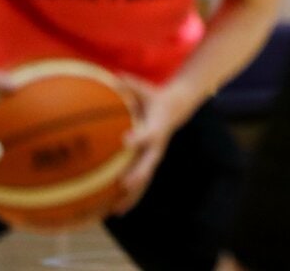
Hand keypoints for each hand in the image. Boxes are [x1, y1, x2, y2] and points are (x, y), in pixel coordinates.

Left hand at [112, 75, 195, 214]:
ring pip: (144, 179)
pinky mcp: (149, 163)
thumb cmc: (155, 97)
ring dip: (132, 195)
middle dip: (137, 175)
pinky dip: (128, 198)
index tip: (125, 141)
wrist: (177, 108)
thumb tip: (112, 76)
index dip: (138, 138)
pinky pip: (139, 183)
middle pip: (148, 163)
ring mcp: (154, 157)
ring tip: (116, 211)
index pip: (148, 134)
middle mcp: (156, 145)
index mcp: (156, 127)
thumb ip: (129, 84)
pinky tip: (113, 212)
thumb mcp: (145, 88)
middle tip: (124, 184)